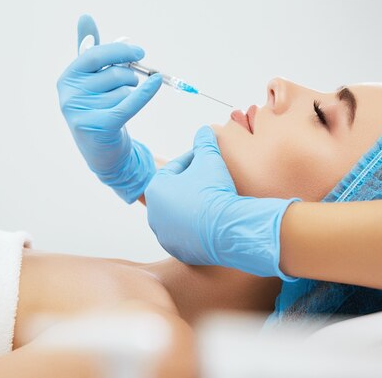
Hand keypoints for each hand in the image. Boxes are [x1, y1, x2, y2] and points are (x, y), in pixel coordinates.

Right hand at [57, 15, 162, 202]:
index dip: (120, 51)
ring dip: (130, 95)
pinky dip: (146, 93)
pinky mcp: (99, 127)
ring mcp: (81, 113)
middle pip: (114, 73)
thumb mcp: (90, 80)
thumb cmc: (98, 109)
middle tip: (129, 86)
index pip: (96, 54)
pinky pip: (129, 103)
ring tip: (121, 106)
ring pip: (124, 90)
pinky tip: (157, 83)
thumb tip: (85, 17)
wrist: (101, 152)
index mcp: (67, 78)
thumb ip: (89, 49)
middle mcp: (69, 95)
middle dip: (130, 77)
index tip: (140, 52)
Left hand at [145, 126, 299, 280]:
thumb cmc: (214, 191)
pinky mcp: (178, 251)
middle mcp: (154, 214)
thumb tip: (204, 130)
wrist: (227, 228)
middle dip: (191, 184)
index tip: (207, 158)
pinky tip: (211, 221)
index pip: (175, 168)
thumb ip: (204, 142)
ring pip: (180, 215)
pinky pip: (188, 235)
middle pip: (175, 193)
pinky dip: (197, 228)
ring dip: (193, 207)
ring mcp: (164, 235)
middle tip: (210, 179)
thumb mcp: (209, 159)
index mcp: (155, 189)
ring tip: (212, 200)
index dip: (193, 160)